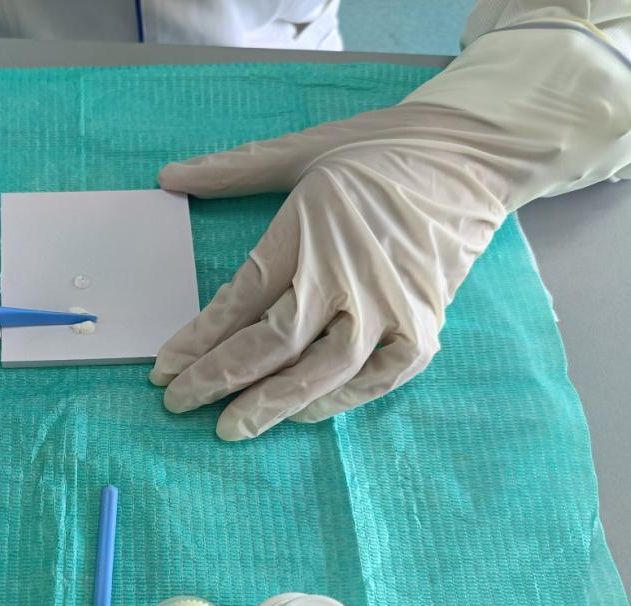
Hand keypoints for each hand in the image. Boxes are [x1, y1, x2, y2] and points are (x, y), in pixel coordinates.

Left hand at [151, 23, 630, 439]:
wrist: (472, 154)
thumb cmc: (380, 149)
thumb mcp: (302, 147)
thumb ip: (234, 169)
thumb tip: (168, 176)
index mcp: (310, 228)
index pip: (241, 299)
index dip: (198, 340)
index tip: (164, 369)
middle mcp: (348, 273)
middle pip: (274, 343)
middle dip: (219, 379)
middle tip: (178, 404)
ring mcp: (391, 305)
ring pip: (323, 371)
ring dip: (272, 404)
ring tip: (231, 426)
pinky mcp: (426, 325)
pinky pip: (377, 379)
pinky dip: (338, 400)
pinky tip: (301, 413)